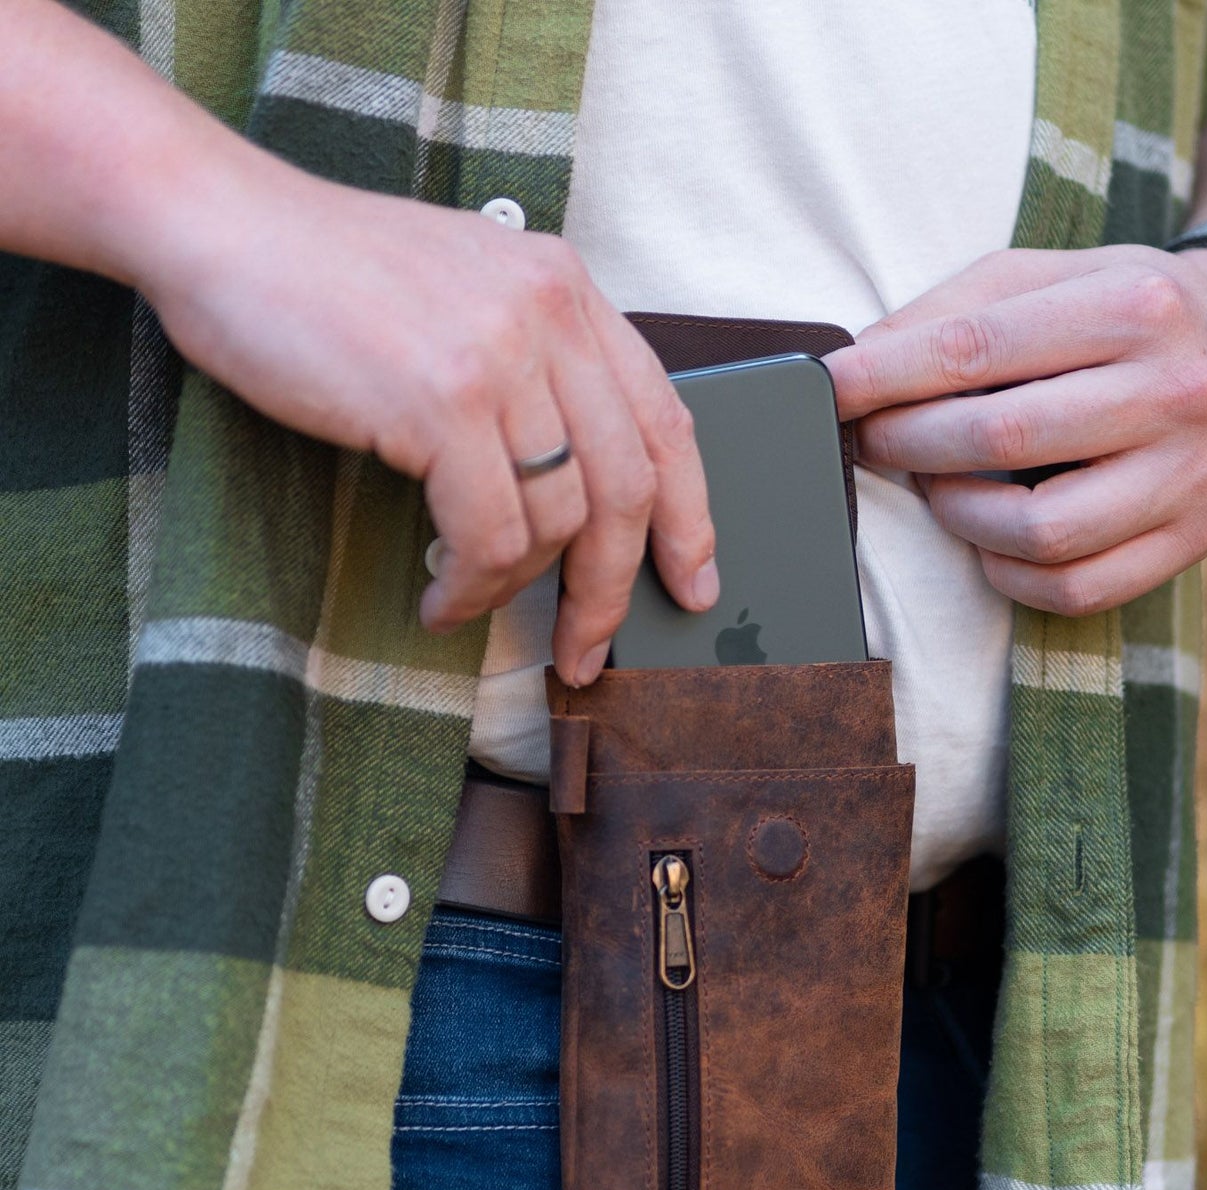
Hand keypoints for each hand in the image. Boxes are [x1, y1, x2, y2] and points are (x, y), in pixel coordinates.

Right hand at [134, 147, 716, 683]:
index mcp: (567, 288)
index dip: (690, 516)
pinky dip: (471, 587)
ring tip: (469, 604)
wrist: (216, 223)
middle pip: (629, 486)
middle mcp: (551, 313)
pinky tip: (439, 599)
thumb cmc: (326, 278)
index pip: (666, 419)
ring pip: (560, 520)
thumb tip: (573, 494)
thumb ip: (532, 366)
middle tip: (587, 651)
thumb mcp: (463, 295)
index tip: (692, 583)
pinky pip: (491, 533)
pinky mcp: (443, 399)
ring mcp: (500, 354)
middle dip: (613, 589)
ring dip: (518, 591)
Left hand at [824, 245, 1206, 615]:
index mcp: (1136, 305)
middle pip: (1001, 437)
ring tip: (940, 485)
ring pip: (1038, 531)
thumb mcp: (1057, 274)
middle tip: (872, 440)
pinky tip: (990, 541)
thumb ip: (960, 309)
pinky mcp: (1191, 540)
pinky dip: (1010, 574)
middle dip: (910, 443)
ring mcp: (1189, 476)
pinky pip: (1076, 588)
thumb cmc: (1130, 311)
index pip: (977, 349)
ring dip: (959, 514)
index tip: (828, 389)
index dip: (886, 377)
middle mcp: (1176, 391)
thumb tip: (861, 364)